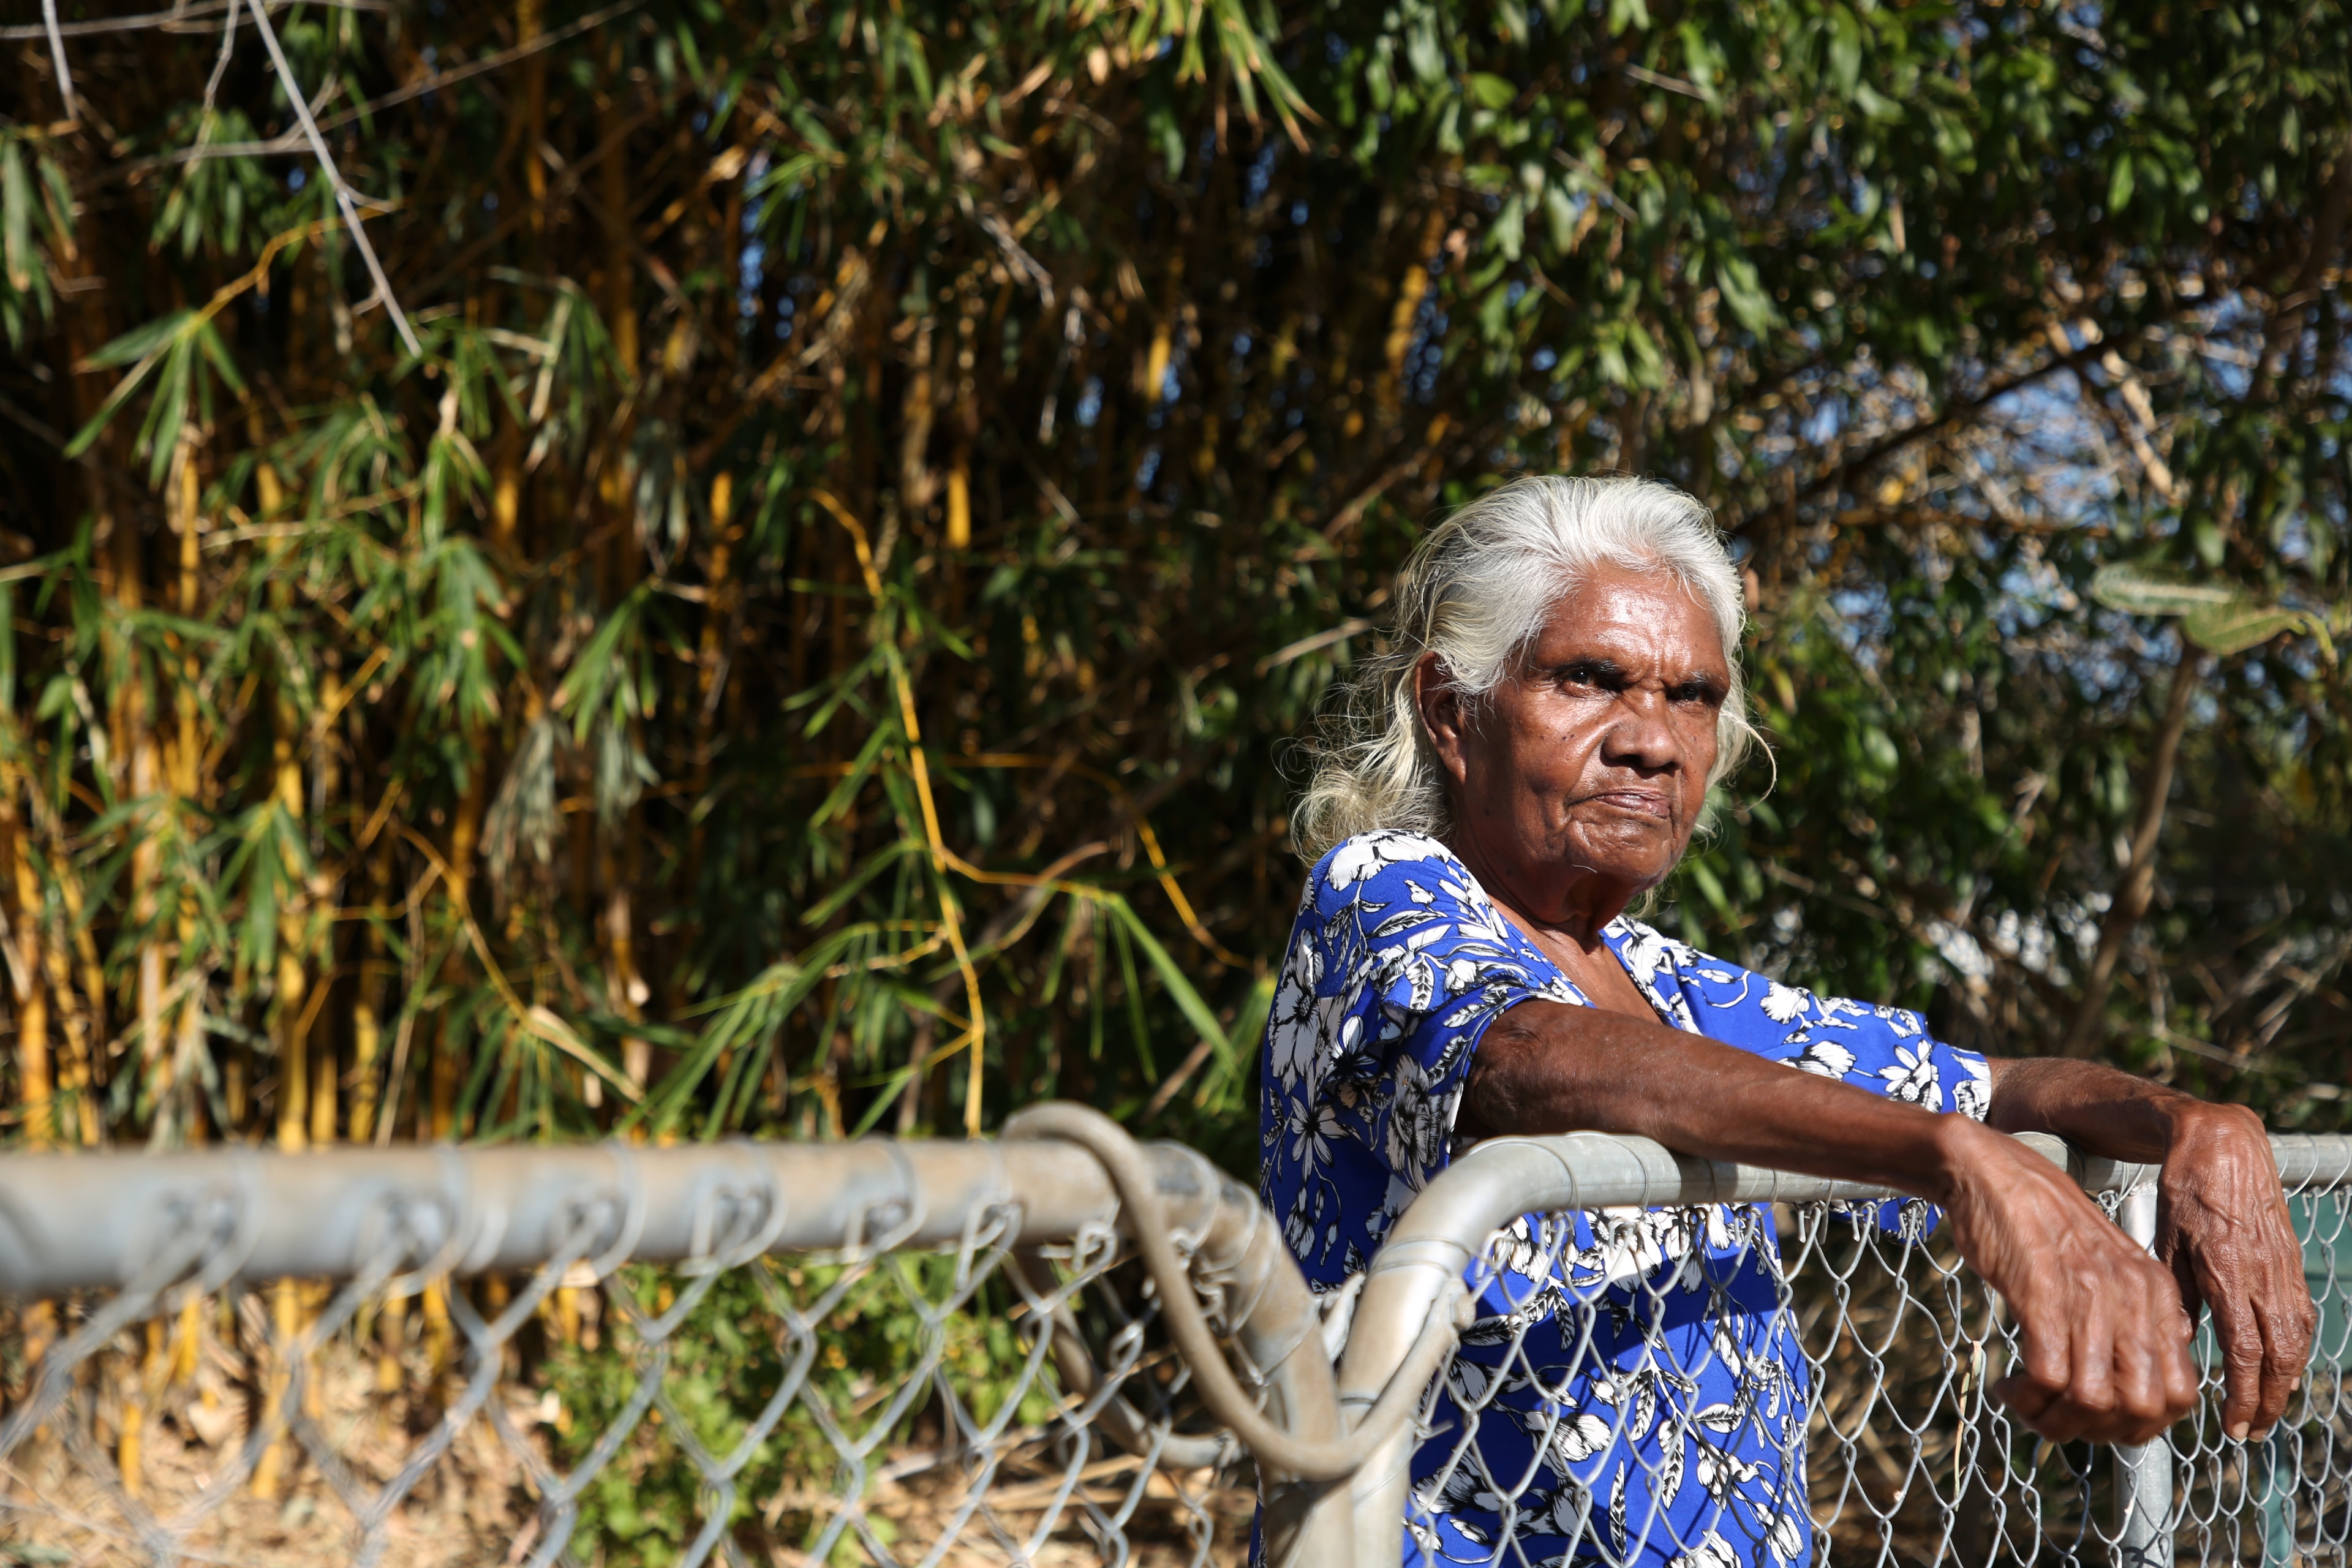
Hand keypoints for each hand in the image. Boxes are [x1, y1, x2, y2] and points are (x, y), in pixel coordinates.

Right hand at [1938, 1119, 2199, 1444]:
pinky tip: (2008, 1386)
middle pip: (2142, 1407)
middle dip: (2099, 1432)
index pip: (2181, 1393)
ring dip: (2056, 1421)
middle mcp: (2133, 1298)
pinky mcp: (2042, 1295)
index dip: (2145, 1425)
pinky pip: (2048, 1377)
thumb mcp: (2109, 1267)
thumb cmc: (2043, 1226)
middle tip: (2061, 1420)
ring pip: (2093, 1401)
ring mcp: (2089, 1297)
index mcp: (2156, 1295)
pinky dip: (2026, 1398)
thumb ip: (2137, 1318)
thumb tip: (2148, 1382)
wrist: (1994, 1173)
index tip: (2102, 1420)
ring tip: (2027, 1406)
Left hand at [2156, 1102, 2315, 1439]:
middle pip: (2280, 1357)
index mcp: (2228, 1275)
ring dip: (2287, 1381)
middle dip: (2270, 1401)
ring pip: (2297, 1340)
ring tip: (2270, 1408)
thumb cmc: (2183, 1190)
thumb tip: (2180, 1344)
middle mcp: (2263, 1278)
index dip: (2244, 1395)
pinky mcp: (2290, 1260)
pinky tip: (2284, 1366)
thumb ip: (2176, 1294)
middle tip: (2254, 1431)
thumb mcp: (2166, 1241)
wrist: (2223, 1145)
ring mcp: (2282, 1270)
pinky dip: (2296, 1348)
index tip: (2234, 1425)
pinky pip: (2302, 1315)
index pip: (2246, 1353)